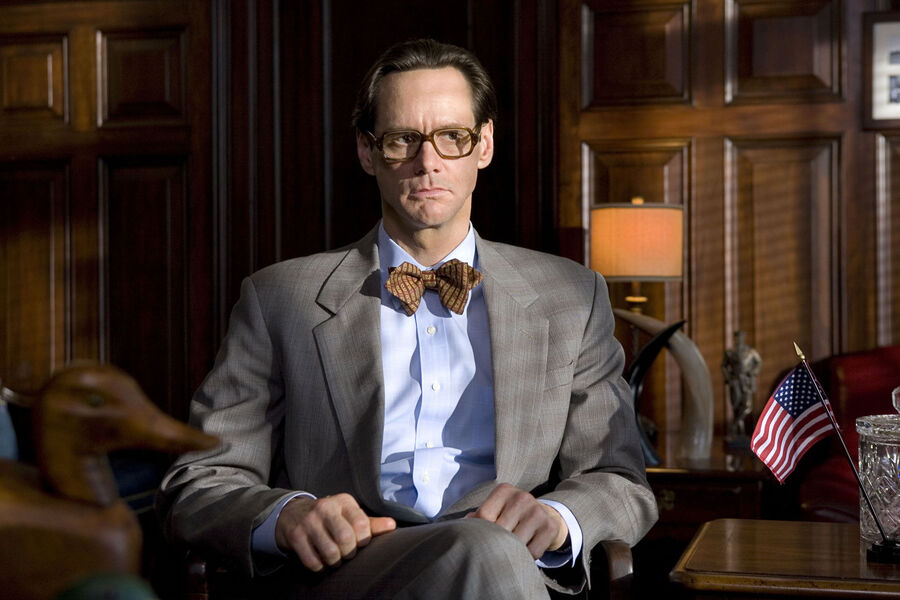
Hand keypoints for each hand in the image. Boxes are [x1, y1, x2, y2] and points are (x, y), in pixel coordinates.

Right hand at [275, 493, 395, 571]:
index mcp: (344, 501)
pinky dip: (319, 567)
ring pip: (330, 553)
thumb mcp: (349, 514)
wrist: (293, 513)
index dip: (363, 540)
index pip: (362, 524)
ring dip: (335, 562)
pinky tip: (320, 560)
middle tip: (346, 553)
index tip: (358, 543)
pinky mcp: (295, 535)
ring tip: (334, 558)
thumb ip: (371, 523)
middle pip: (346, 539)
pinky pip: (312, 561)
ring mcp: (309, 521)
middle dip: (349, 553)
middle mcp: (326, 507)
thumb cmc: (329, 517)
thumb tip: (392, 525)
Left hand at [465, 483, 568, 558]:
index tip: (480, 538)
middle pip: (500, 530)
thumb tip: (460, 529)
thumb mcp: (495, 509)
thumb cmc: (510, 515)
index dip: (480, 531)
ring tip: (508, 551)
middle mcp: (522, 497)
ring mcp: (538, 511)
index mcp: (504, 490)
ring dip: (511, 551)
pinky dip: (525, 557)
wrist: (544, 516)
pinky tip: (523, 551)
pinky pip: (532, 552)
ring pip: (516, 542)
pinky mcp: (550, 527)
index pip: (484, 515)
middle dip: (495, 543)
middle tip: (493, 550)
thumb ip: (478, 517)